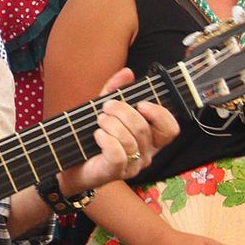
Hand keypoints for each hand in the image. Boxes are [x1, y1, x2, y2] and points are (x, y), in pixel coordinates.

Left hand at [67, 68, 177, 190]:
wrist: (74, 165)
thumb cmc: (94, 138)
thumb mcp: (105, 110)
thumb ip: (116, 91)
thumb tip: (127, 72)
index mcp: (150, 139)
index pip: (170, 129)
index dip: (160, 114)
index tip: (141, 104)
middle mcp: (146, 154)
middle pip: (144, 128)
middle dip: (123, 111)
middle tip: (106, 107)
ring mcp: (133, 165)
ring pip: (130, 140)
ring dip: (111, 124)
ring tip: (99, 121)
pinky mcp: (116, 172)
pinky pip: (118, 154)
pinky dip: (106, 140)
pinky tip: (98, 135)